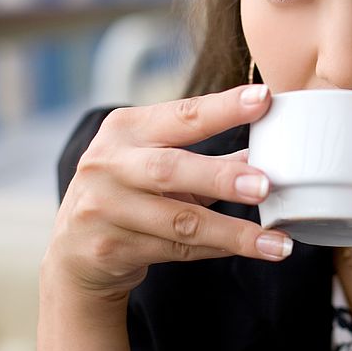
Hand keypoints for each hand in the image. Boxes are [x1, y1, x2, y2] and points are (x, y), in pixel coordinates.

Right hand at [43, 85, 292, 299]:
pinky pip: (178, 250)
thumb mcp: (157, 160)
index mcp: (125, 130)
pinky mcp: (110, 248)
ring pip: (181, 222)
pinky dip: (218, 250)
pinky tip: (251, 250)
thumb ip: (208, 154)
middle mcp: (108, 165)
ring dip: (234, 233)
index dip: (223, 108)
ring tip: (277, 243)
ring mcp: (104, 209)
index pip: (182, 116)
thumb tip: (267, 148)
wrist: (74, 249)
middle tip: (265, 185)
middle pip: (171, 170)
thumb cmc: (131, 191)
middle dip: (222, 177)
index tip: (263, 99)